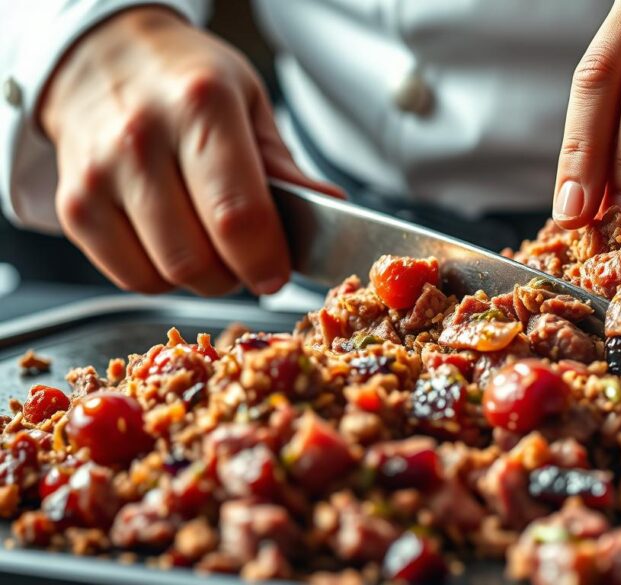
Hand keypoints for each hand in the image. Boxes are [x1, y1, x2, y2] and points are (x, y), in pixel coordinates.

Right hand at [40, 7, 344, 294]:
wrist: (100, 58)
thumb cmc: (186, 83)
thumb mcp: (248, 104)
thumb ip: (284, 166)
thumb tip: (331, 208)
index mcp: (201, 106)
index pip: (238, 216)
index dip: (266, 260)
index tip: (279, 272)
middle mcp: (142, 139)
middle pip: (200, 258)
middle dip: (239, 274)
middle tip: (252, 258)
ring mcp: (99, 176)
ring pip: (166, 275)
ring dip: (204, 279)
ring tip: (216, 248)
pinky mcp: (74, 208)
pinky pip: (132, 278)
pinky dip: (164, 278)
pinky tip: (176, 244)